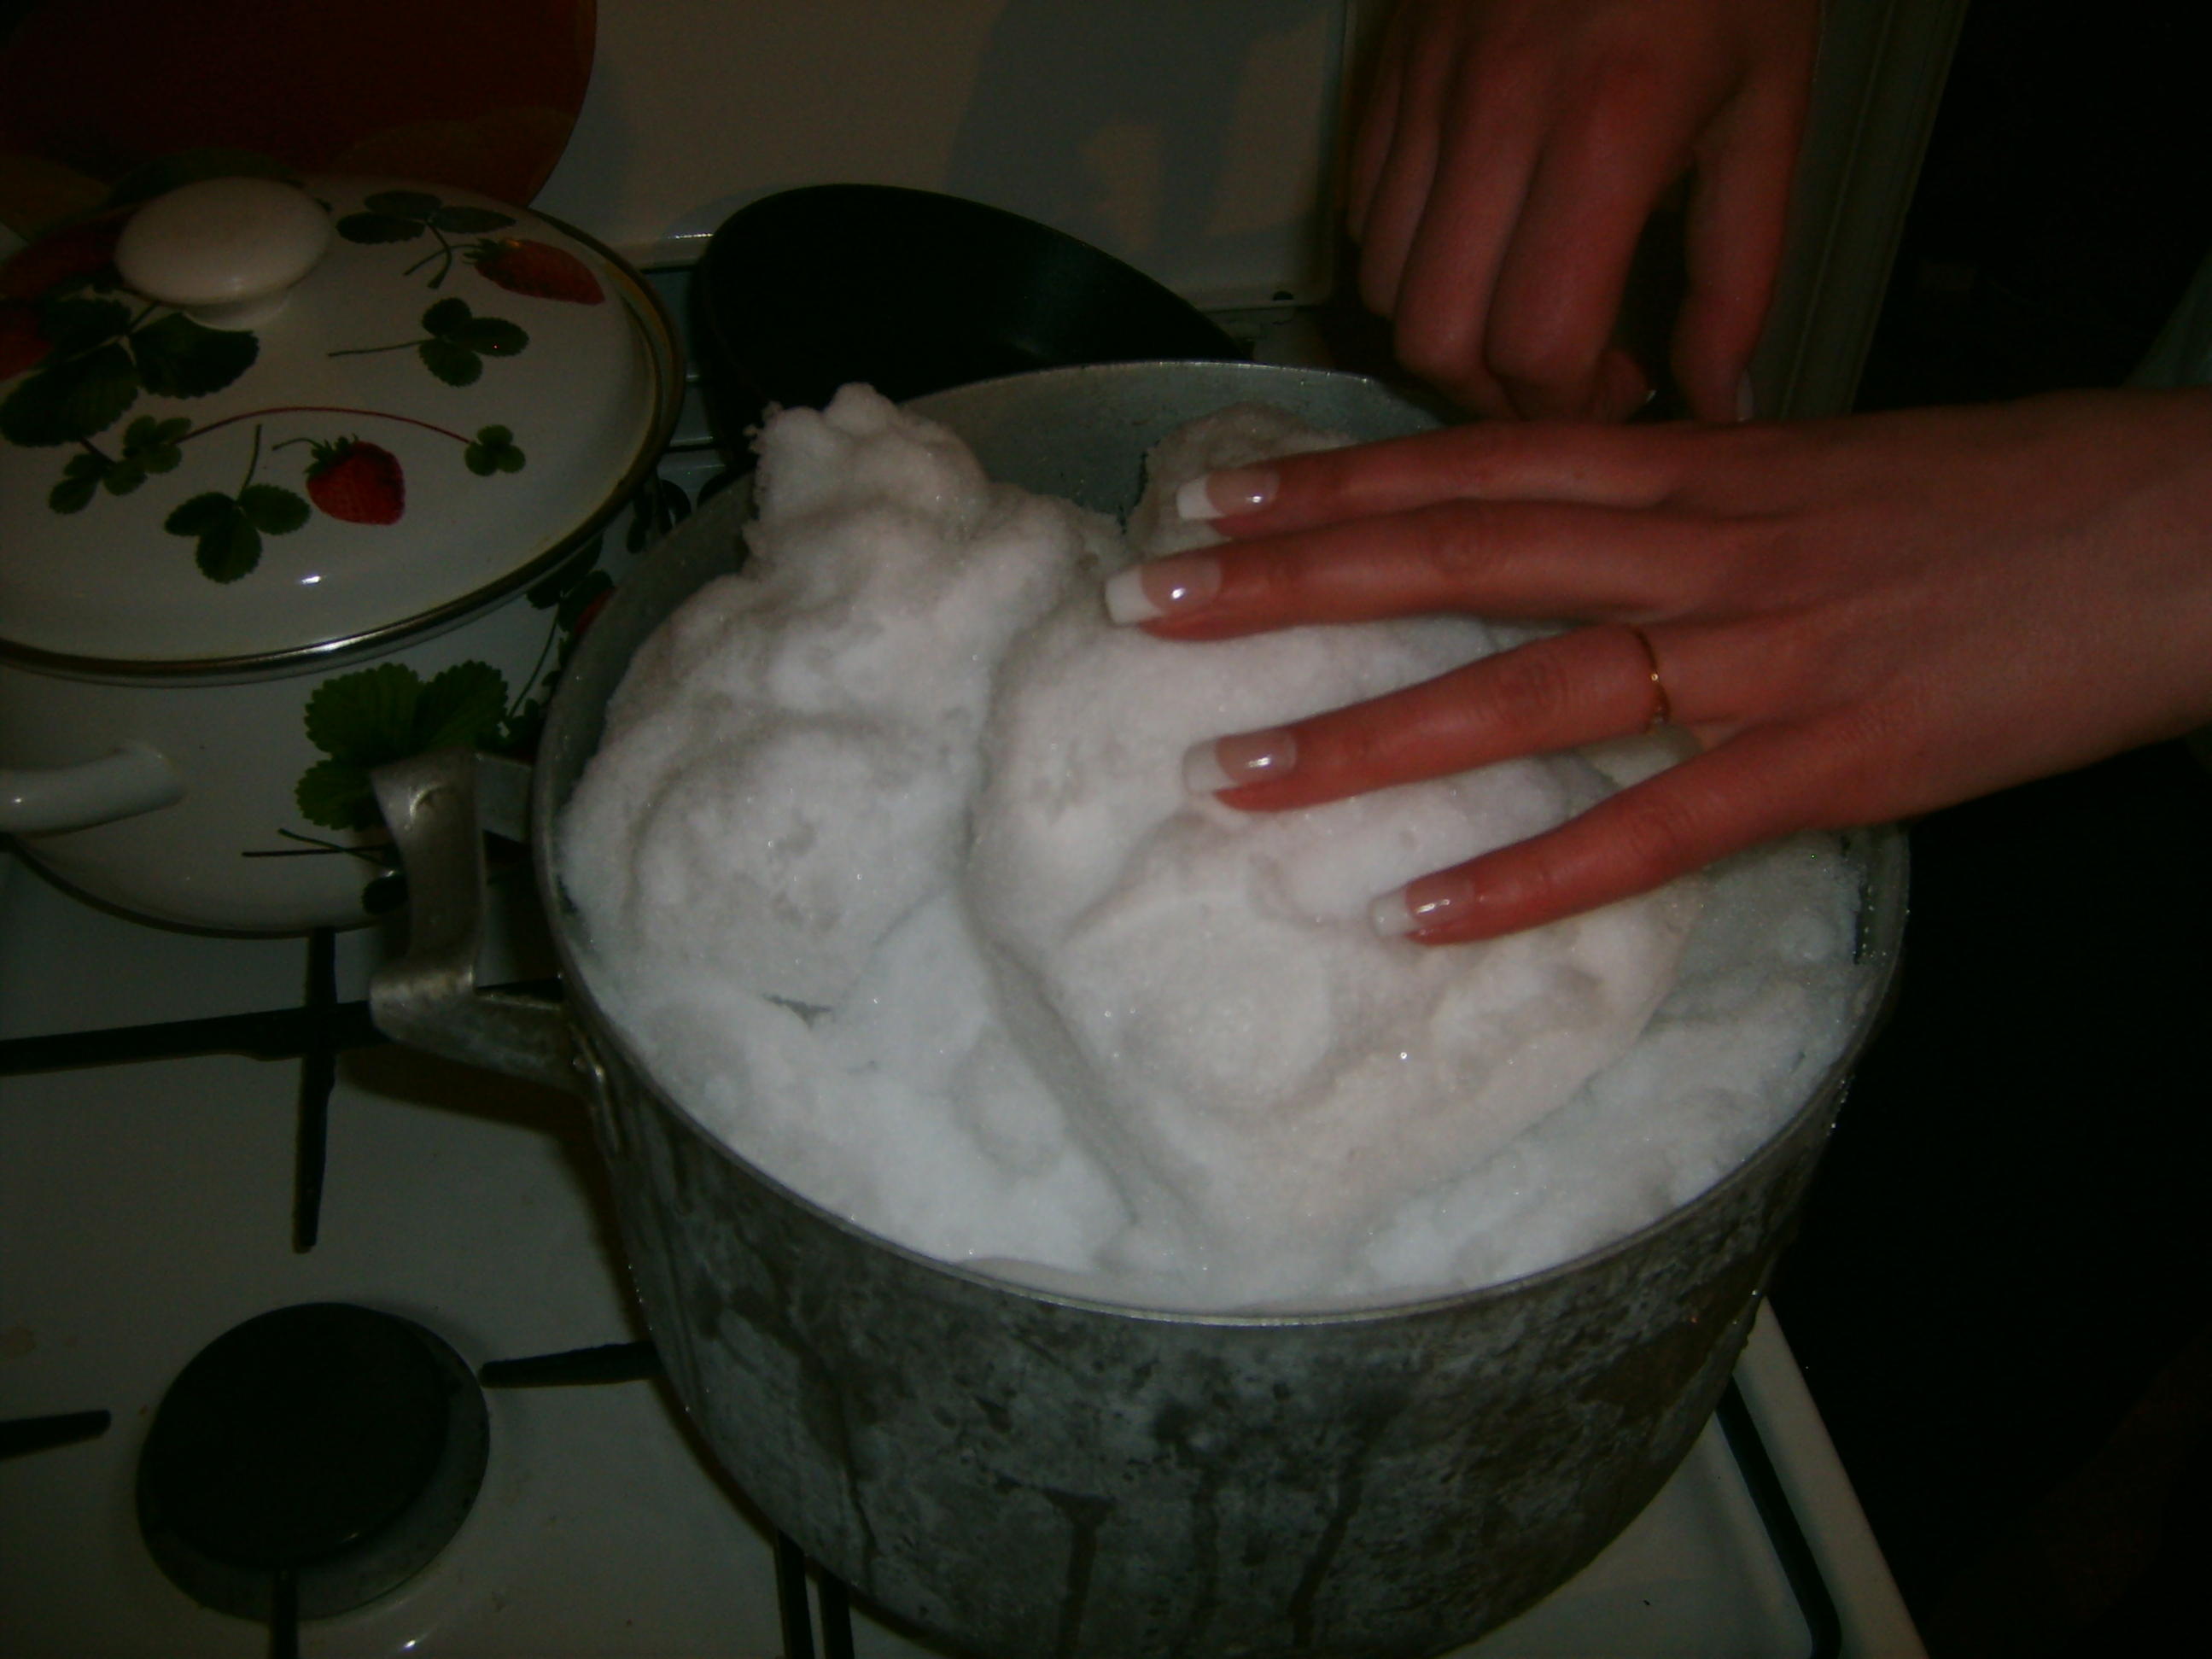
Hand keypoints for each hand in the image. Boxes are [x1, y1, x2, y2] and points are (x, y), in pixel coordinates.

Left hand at [1109, 391, 2211, 940]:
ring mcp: (1757, 656)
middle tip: (1153, 605)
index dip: (1331, 481)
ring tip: (1233, 773)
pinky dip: (1535, 875)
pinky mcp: (1828, 763)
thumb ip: (1677, 501)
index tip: (1211, 496)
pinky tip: (1423, 915)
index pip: (1470, 463)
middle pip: (1455, 555)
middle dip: (1292, 582)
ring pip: (1524, 691)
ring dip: (1369, 737)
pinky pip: (1652, 830)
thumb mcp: (1810, 468)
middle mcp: (1699, 544)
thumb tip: (1564, 527)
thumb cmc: (1992, 500)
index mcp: (1695, 466)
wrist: (2178, 535)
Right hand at [1349, 0, 1818, 421]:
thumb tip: (1713, 400)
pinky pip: (1359, 215)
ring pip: (1382, 287)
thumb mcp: (1769, 113)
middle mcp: (1497, 112)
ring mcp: (1425, 88)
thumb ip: (1740, 274)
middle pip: (1437, 337)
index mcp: (1608, 129)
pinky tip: (1475, 244)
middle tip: (1559, 376)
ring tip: (1514, 313)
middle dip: (1496, 394)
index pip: (1537, 341)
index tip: (1617, 393)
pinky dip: (1406, 262)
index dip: (1570, 407)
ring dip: (1445, 333)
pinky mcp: (1386, 71)